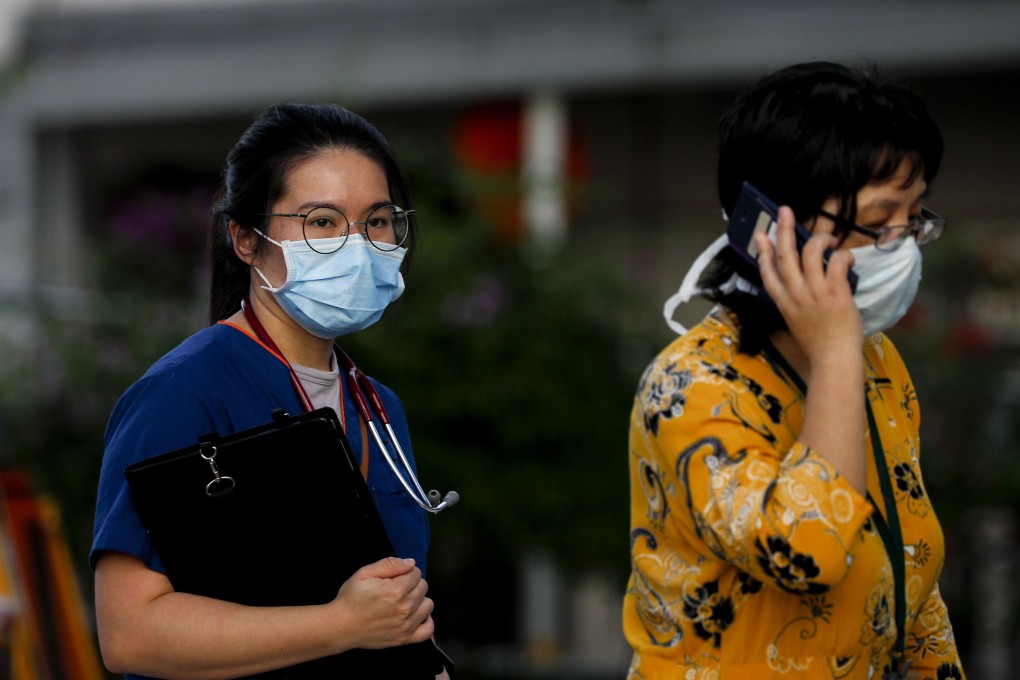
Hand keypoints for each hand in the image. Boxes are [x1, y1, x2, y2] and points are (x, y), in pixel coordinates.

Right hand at [330, 557, 434, 649]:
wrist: (341, 626)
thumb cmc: (351, 599)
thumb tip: (410, 563)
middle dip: (412, 584)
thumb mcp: (365, 573)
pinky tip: (415, 615)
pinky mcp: (405, 638)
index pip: (416, 572)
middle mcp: (404, 608)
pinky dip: (426, 621)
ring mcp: (406, 625)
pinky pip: (428, 629)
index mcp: (395, 590)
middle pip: (423, 587)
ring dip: (419, 600)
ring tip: (403, 601)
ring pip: (428, 604)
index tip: (394, 577)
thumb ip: (389, 564)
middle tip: (396, 589)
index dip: (405, 572)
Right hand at [754, 206, 861, 361]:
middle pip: (785, 254)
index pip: (768, 272)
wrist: (833, 359)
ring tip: (829, 238)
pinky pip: (837, 262)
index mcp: (783, 302)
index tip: (760, 234)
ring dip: (820, 239)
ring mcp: (814, 291)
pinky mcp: (835, 291)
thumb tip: (802, 287)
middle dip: (783, 229)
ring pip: (811, 252)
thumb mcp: (796, 323)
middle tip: (784, 211)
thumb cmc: (818, 345)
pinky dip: (843, 255)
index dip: (763, 251)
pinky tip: (848, 258)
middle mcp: (795, 294)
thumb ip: (795, 303)